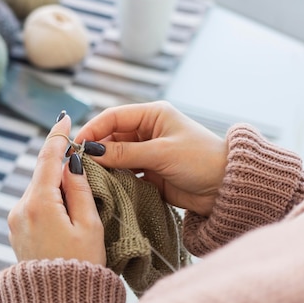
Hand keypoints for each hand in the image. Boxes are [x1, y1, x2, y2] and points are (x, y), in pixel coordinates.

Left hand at [8, 115, 105, 265]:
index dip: (58, 136)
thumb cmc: (81, 265)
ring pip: (38, 189)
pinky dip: (49, 198)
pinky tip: (65, 209)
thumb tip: (71, 163)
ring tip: (79, 195)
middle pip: (42, 173)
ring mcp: (15, 221)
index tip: (64, 118)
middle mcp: (21, 208)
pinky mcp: (16, 231)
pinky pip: (34, 204)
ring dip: (56, 184)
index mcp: (39, 203)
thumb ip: (80, 189)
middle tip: (81, 156)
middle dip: (60, 163)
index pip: (48, 159)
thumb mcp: (89, 225)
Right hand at [75, 101, 227, 216]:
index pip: (114, 117)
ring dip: (104, 166)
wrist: (226, 187)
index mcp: (154, 115)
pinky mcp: (151, 174)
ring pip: (116, 157)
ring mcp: (149, 153)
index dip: (93, 129)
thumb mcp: (161, 153)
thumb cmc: (201, 160)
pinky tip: (104, 186)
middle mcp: (149, 131)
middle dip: (96, 150)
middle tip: (78, 165)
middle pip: (111, 137)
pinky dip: (114, 179)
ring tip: (88, 177)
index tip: (76, 144)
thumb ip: (125, 153)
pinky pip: (125, 174)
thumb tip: (91, 152)